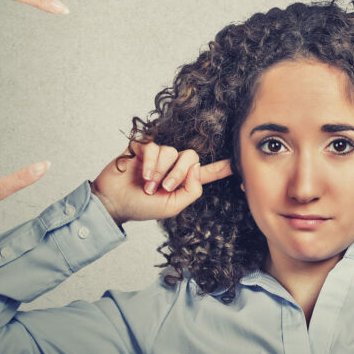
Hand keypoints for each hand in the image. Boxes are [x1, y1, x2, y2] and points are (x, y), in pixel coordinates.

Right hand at [92, 142, 231, 225]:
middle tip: (165, 187)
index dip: (223, 167)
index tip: (238, 162)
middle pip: (190, 156)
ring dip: (160, 172)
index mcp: (183, 181)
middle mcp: (173, 165)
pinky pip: (154, 147)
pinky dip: (150, 163)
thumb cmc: (141, 207)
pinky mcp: (142, 147)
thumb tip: (196, 167)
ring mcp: (157, 155)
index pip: (207, 172)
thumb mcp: (172, 207)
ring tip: (147, 185)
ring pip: (171, 152)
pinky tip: (142, 175)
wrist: (114, 203)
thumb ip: (191, 191)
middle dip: (179, 173)